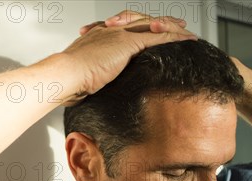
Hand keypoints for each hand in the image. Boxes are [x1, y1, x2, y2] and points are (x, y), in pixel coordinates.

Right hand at [60, 10, 196, 104]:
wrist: (64, 75)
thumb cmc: (68, 80)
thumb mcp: (84, 76)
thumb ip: (92, 77)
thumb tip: (94, 88)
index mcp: (99, 37)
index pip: (124, 28)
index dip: (139, 29)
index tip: (148, 31)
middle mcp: (110, 31)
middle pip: (141, 21)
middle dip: (160, 22)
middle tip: (176, 24)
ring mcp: (120, 34)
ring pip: (153, 26)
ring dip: (172, 28)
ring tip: (187, 32)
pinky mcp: (128, 42)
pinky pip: (158, 36)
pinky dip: (175, 37)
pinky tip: (186, 40)